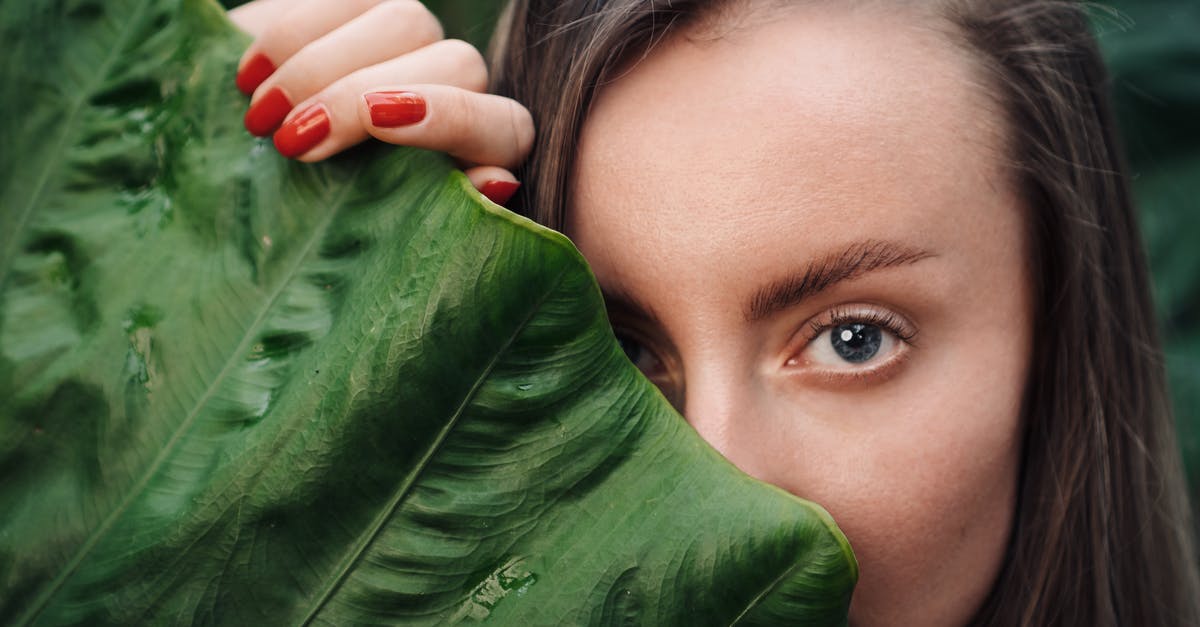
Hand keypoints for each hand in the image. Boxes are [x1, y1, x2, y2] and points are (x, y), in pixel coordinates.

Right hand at [229, 0, 532, 205]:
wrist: (267, 162)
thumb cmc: (332, 214)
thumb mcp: (377, 227)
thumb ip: (437, 210)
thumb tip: (498, 184)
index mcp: (487, 149)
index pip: (505, 126)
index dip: (451, 120)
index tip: (378, 124)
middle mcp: (466, 84)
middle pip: (456, 64)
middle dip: (363, 100)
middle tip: (293, 143)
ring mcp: (420, 38)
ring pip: (403, 21)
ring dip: (321, 68)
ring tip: (261, 117)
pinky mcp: (368, 5)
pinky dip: (290, 35)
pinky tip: (249, 78)